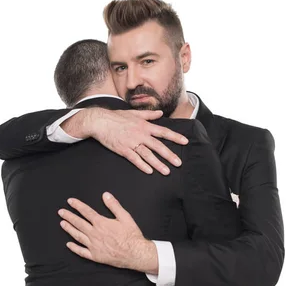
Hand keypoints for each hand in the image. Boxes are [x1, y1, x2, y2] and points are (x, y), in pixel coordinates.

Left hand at [58, 192, 158, 273]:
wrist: (135, 253)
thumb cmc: (131, 235)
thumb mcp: (125, 217)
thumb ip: (114, 205)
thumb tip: (105, 195)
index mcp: (101, 223)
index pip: (86, 212)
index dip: (77, 205)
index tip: (70, 201)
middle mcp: (94, 234)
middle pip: (79, 223)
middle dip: (69, 216)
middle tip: (61, 212)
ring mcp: (93, 246)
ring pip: (78, 236)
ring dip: (69, 229)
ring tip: (62, 224)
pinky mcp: (95, 256)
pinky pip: (81, 252)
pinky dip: (74, 248)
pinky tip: (68, 244)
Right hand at [67, 108, 188, 174]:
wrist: (100, 121)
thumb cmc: (117, 117)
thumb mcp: (134, 113)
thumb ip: (149, 114)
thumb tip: (160, 113)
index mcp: (144, 126)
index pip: (163, 132)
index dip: (175, 137)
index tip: (185, 142)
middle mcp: (140, 135)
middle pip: (158, 146)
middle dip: (169, 155)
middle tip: (179, 163)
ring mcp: (132, 143)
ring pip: (147, 155)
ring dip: (158, 164)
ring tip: (167, 172)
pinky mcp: (123, 150)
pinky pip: (134, 159)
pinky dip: (142, 165)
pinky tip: (149, 171)